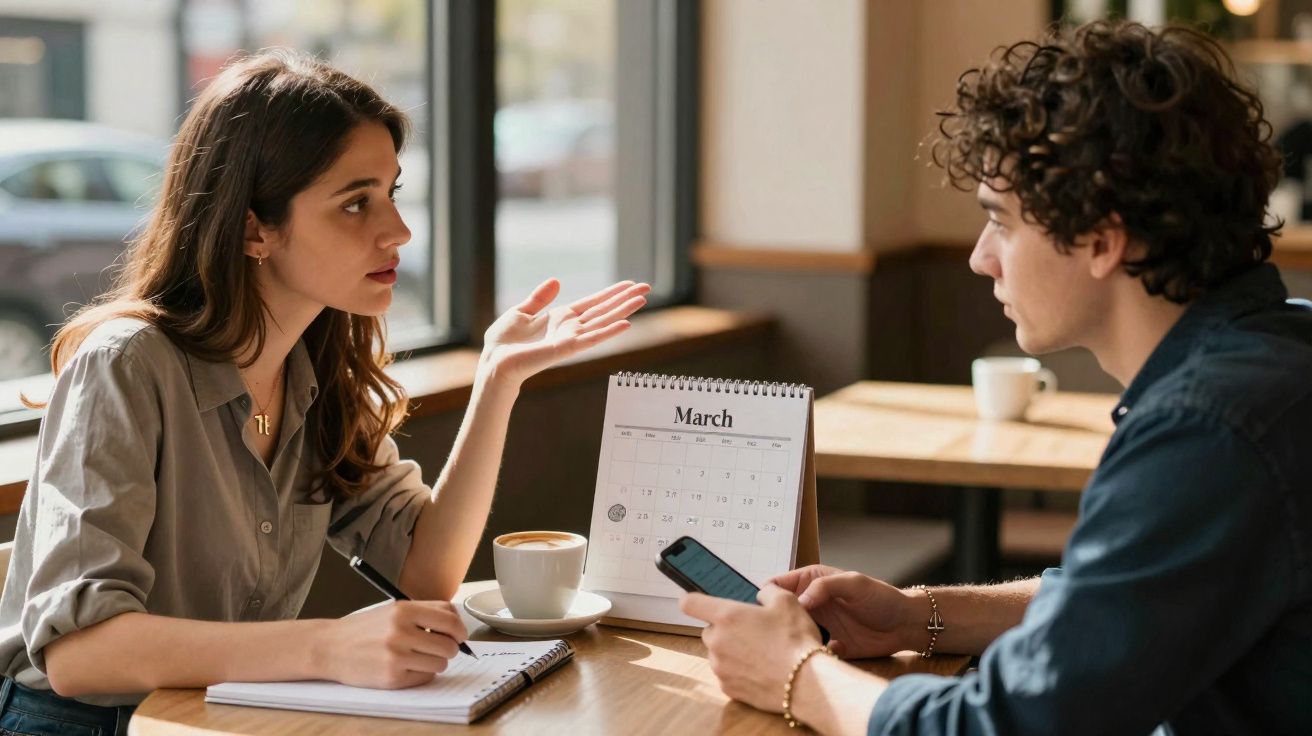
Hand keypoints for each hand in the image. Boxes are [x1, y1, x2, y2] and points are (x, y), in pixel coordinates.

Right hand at [320, 600, 468, 688]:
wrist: (329, 647)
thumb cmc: (365, 629)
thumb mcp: (392, 610)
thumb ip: (424, 613)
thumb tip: (457, 626)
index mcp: (404, 610)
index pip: (450, 619)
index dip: (460, 629)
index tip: (459, 635)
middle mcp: (401, 631)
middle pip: (449, 645)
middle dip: (450, 649)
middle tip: (440, 649)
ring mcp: (396, 655)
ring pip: (440, 663)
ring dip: (435, 662)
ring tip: (419, 657)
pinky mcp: (391, 677)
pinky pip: (424, 677)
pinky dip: (421, 674)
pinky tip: (405, 667)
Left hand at [480, 279, 649, 386]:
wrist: (494, 362)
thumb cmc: (503, 343)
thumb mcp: (521, 312)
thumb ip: (539, 298)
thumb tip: (556, 281)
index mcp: (561, 318)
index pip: (592, 303)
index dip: (611, 293)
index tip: (630, 284)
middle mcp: (570, 328)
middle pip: (604, 310)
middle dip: (625, 299)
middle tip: (647, 288)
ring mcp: (570, 339)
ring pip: (603, 322)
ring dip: (624, 311)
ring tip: (643, 299)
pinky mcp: (566, 349)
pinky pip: (591, 339)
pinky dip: (609, 332)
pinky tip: (626, 324)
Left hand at [679, 585, 822, 712]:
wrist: (808, 682)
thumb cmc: (796, 640)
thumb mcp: (787, 601)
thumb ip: (767, 591)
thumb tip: (760, 595)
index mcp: (726, 616)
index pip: (689, 603)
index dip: (692, 599)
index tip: (698, 601)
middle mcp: (717, 642)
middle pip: (708, 630)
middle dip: (724, 629)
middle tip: (750, 630)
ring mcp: (721, 668)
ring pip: (718, 653)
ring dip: (731, 651)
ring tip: (760, 652)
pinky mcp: (728, 688)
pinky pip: (726, 674)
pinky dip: (738, 671)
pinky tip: (760, 669)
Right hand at [770, 565, 915, 658]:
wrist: (905, 625)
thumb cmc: (882, 597)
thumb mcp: (854, 583)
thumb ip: (825, 586)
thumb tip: (799, 600)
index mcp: (810, 582)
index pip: (776, 585)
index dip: (766, 596)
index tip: (764, 609)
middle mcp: (810, 604)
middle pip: (779, 613)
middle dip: (774, 622)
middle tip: (773, 632)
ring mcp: (818, 626)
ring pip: (791, 635)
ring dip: (791, 640)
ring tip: (796, 644)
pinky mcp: (827, 647)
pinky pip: (810, 652)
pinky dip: (812, 654)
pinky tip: (826, 651)